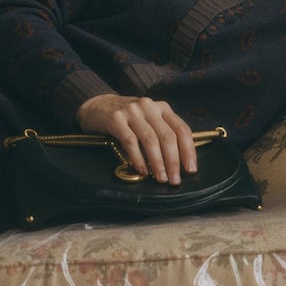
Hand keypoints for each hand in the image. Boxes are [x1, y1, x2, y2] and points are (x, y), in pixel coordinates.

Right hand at [75, 94, 195, 185]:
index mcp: (161, 108)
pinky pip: (130, 142)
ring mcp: (131, 111)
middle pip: (168, 136)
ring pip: (150, 140)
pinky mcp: (115, 119)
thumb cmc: (126, 118)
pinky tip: (141, 170)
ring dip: (157, 163)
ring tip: (160, 178)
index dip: (188, 151)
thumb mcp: (148, 119)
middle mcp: (149, 107)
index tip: (190, 169)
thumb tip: (178, 162)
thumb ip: (162, 133)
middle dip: (173, 161)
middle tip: (175, 180)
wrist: (96, 106)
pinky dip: (138, 158)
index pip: (182, 129)